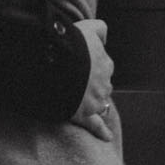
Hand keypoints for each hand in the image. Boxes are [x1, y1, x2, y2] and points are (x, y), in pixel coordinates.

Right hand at [71, 17, 114, 141]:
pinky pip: (96, 126)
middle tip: (76, 80)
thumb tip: (105, 35)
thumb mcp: (87, 27)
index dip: (91, 65)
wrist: (57, 63)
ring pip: (99, 103)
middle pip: (102, 85)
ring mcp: (95, 100)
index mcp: (104, 64)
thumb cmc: (70, 44)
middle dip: (93, 84)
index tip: (80, 64)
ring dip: (94, 102)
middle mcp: (104, 83)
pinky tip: (107, 137)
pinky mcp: (84, 115)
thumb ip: (100, 28)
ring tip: (80, 100)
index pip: (103, 65)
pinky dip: (102, 132)